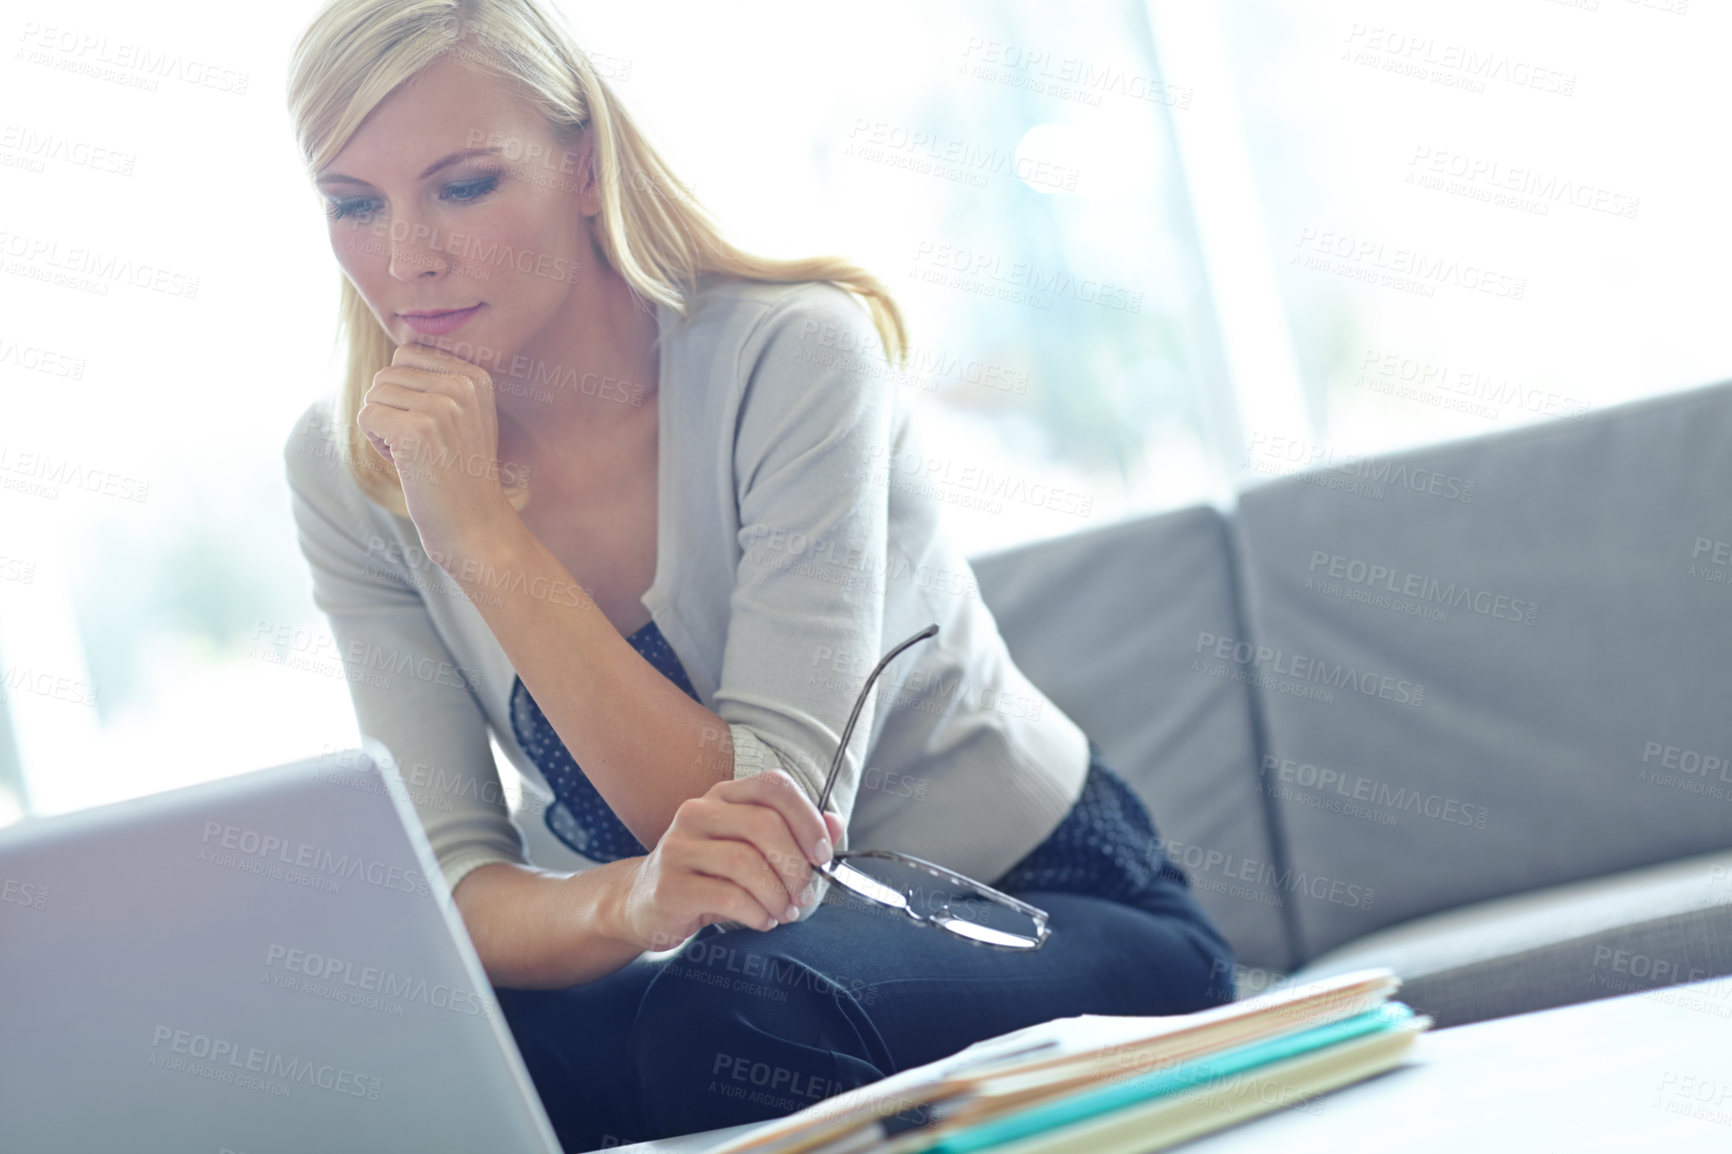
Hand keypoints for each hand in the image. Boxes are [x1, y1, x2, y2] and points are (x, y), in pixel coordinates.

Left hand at [357, 340, 523, 560]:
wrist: (476, 525)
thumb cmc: (462, 473)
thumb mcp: (467, 415)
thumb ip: (441, 379)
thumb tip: (402, 346)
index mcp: (476, 376)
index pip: (408, 354)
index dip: (406, 391)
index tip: (433, 425)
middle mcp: (461, 386)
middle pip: (388, 374)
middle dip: (392, 409)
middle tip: (423, 444)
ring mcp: (439, 408)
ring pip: (374, 395)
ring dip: (383, 427)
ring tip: (416, 454)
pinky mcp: (414, 432)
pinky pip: (366, 416)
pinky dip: (376, 443)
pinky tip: (405, 463)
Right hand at [614, 769, 846, 952]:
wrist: (645, 905)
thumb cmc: (708, 875)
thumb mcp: (751, 850)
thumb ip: (793, 835)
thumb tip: (835, 823)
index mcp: (723, 796)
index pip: (773, 785)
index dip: (807, 818)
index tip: (822, 854)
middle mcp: (697, 812)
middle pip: (764, 825)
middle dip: (796, 865)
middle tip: (804, 893)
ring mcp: (678, 846)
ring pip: (747, 862)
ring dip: (778, 893)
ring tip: (783, 911)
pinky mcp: (670, 885)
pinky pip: (729, 896)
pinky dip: (758, 912)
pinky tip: (762, 920)